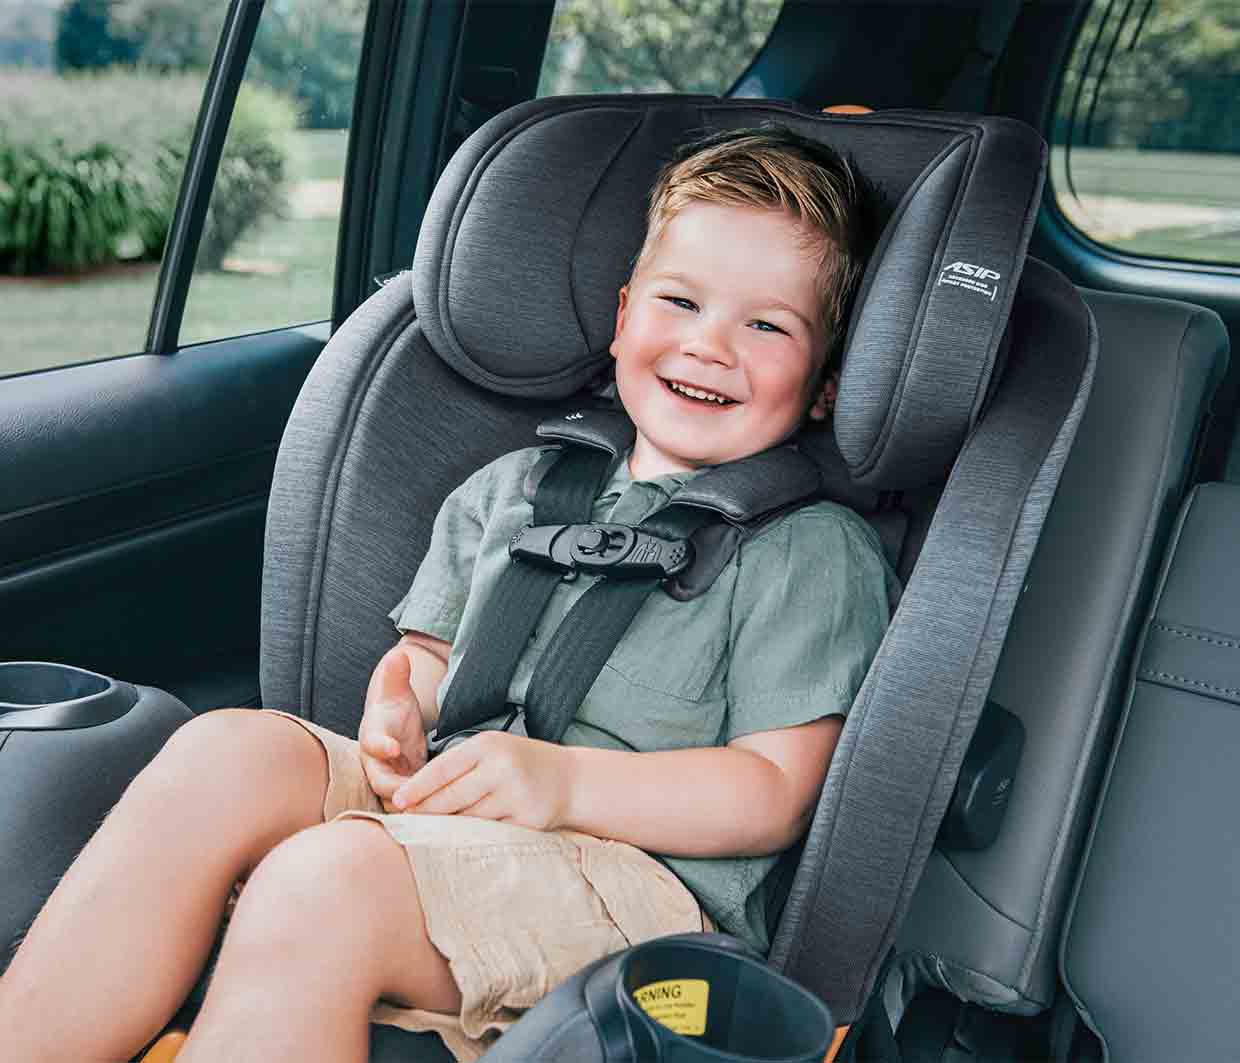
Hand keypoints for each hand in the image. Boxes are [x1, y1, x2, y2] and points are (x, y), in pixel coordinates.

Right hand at [359, 647, 428, 811]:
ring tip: (437, 809)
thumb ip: (395, 674)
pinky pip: (412, 806)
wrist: (392, 728)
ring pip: (396, 801)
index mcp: (373, 736)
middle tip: (422, 791)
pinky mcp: (405, 792)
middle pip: (382, 783)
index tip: (393, 747)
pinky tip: (445, 813)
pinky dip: (425, 810)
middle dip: (399, 789)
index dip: (380, 745)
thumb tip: (398, 655)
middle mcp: (376, 764)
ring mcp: (390, 780)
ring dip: (415, 805)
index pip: (371, 742)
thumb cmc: (392, 708)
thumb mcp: (395, 689)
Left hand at [392, 730, 572, 831]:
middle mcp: (502, 767)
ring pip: (468, 819)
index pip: (443, 768)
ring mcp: (516, 794)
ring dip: (446, 827)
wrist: (570, 780)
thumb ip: (459, 767)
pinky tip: (459, 841)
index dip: (417, 787)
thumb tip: (415, 796)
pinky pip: (489, 833)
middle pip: (451, 797)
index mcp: (488, 746)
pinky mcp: (527, 820)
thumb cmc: (519, 764)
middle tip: (405, 822)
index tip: (396, 802)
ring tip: (426, 833)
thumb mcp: (491, 751)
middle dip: (425, 812)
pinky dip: (472, 837)